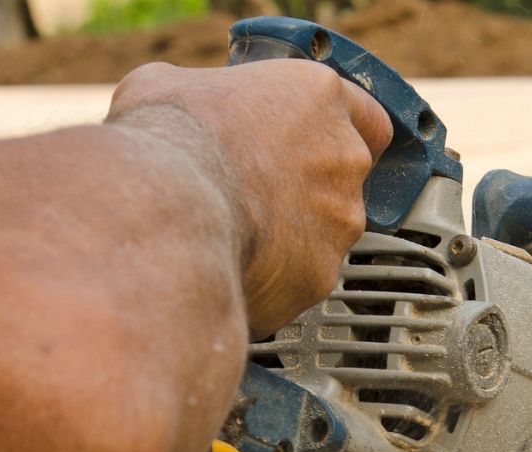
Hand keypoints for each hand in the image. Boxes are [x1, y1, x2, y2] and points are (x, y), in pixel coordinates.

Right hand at [107, 60, 391, 334]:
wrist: (166, 216)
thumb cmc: (169, 145)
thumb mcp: (163, 88)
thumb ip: (197, 95)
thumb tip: (177, 106)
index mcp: (319, 98)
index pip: (368, 118)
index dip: (342, 136)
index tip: (318, 148)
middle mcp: (344, 159)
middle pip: (341, 181)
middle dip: (305, 193)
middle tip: (254, 196)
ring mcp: (339, 222)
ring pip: (324, 237)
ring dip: (290, 240)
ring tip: (235, 238)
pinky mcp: (320, 277)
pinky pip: (300, 282)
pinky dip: (273, 284)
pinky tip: (231, 271)